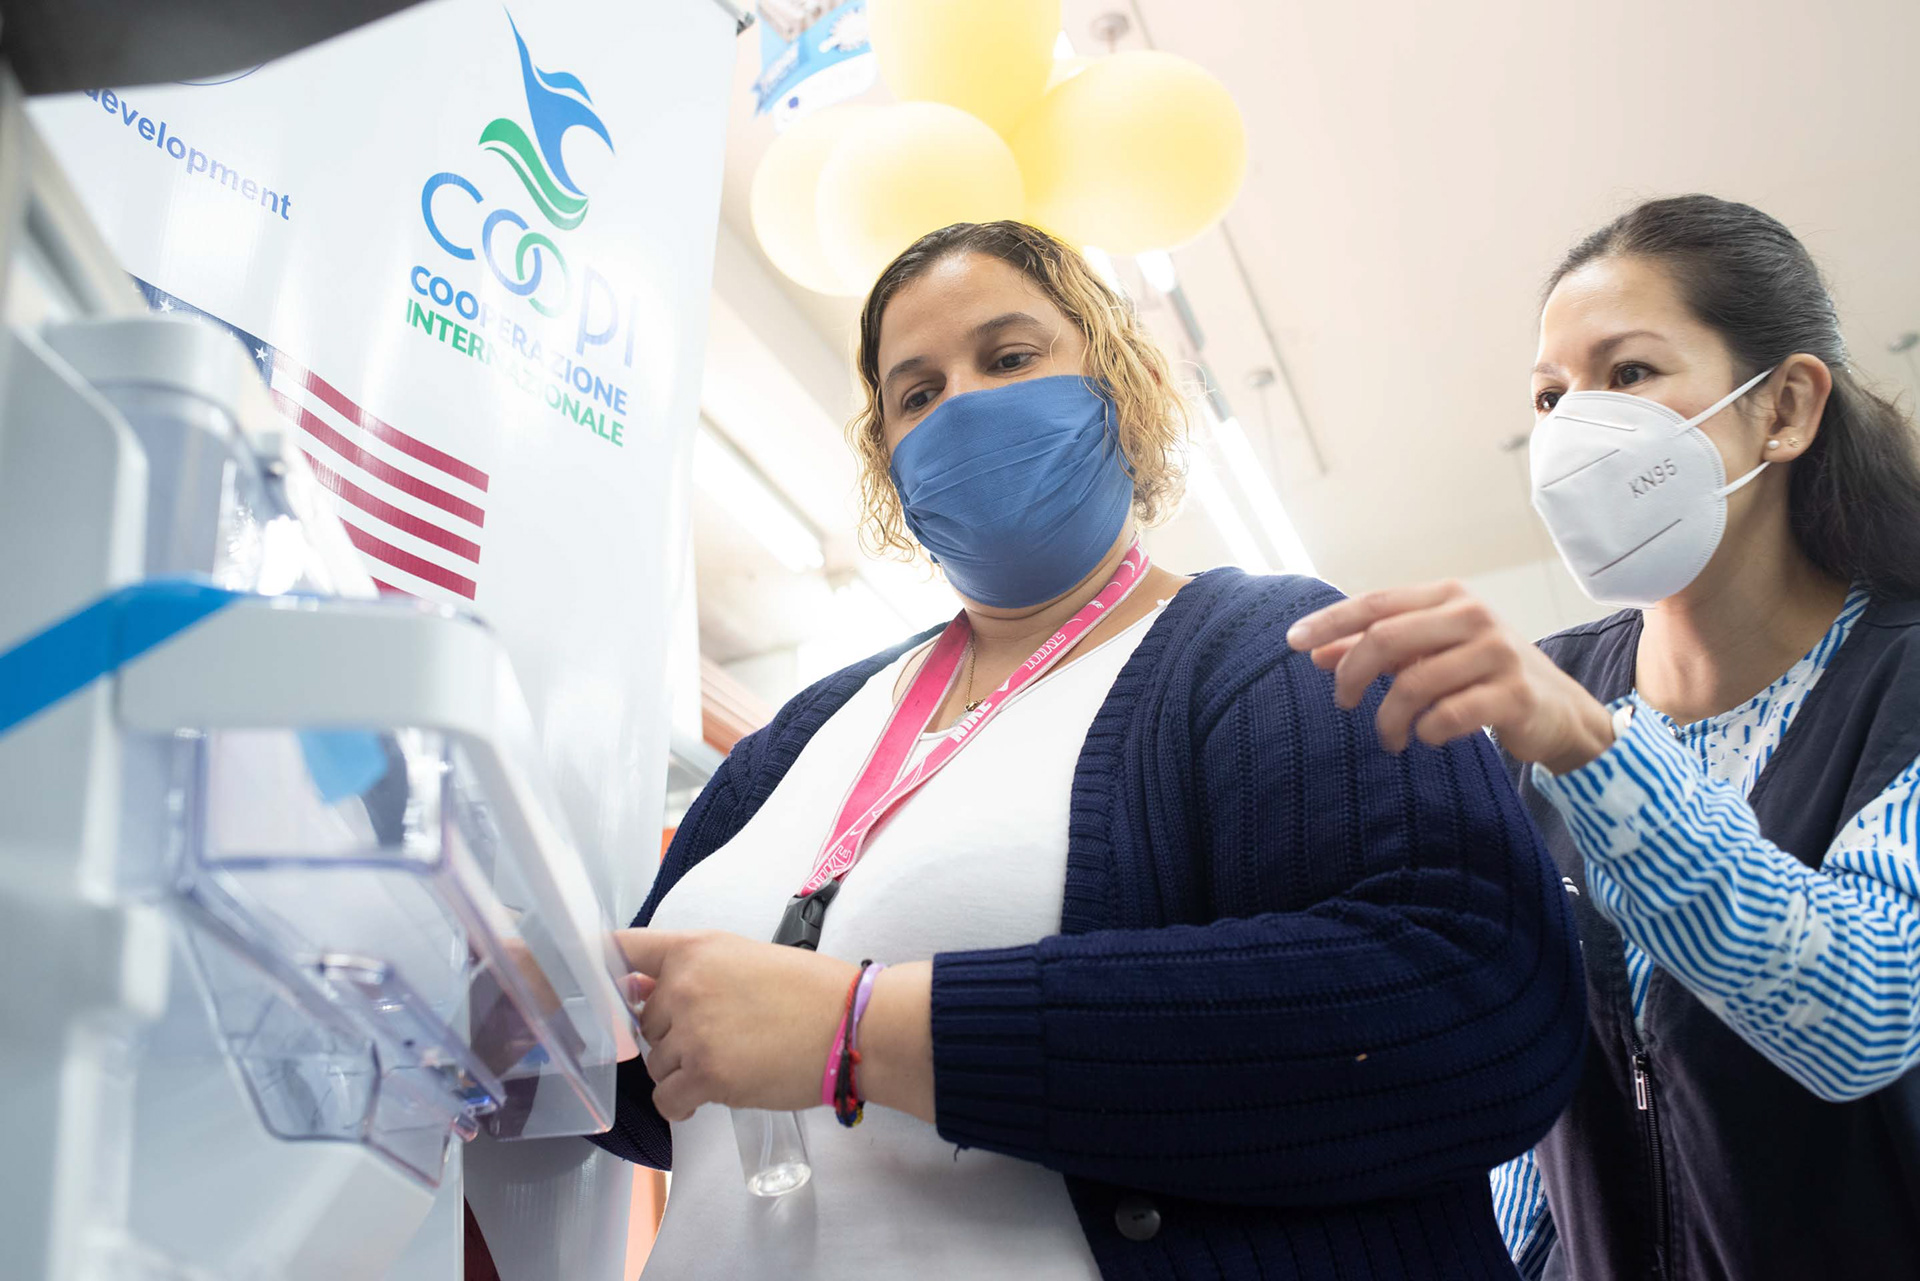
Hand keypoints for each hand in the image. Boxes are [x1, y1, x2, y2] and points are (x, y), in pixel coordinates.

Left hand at [616, 929, 855, 1121]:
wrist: (850, 1025)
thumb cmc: (809, 992)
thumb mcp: (745, 958)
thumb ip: (693, 971)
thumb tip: (641, 992)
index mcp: (694, 949)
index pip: (623, 949)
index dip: (602, 969)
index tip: (598, 986)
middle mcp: (684, 985)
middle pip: (645, 1022)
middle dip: (673, 1034)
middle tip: (720, 1036)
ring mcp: (691, 1032)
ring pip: (655, 1063)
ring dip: (683, 1070)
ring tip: (730, 1062)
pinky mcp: (705, 1074)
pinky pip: (667, 1098)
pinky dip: (683, 1102)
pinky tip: (709, 1093)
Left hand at [1285, 580, 1616, 774]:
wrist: (1559, 709)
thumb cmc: (1483, 675)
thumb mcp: (1430, 653)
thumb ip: (1378, 649)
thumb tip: (1316, 653)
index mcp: (1448, 596)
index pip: (1376, 603)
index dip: (1330, 622)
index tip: (1292, 643)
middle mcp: (1473, 616)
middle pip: (1386, 639)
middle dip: (1352, 675)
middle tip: (1341, 704)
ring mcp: (1497, 652)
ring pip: (1413, 683)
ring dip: (1388, 719)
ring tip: (1388, 738)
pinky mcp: (1513, 693)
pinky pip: (1449, 715)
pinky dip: (1427, 732)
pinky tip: (1426, 738)